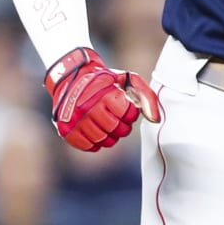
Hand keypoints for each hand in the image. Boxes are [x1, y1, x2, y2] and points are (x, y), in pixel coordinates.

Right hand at [44, 47, 161, 150]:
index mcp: (106, 95)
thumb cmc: (105, 81)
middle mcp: (89, 108)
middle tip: (117, 118)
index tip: (124, 108)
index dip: (130, 113)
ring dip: (109, 136)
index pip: (129, 116)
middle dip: (122, 126)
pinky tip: (95, 131)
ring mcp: (77, 120)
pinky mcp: (67, 130)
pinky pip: (88, 146)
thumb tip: (156, 119)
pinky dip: (95, 142)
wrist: (71, 77)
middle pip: (117, 130)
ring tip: (107, 125)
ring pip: (103, 140)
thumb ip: (146, 96)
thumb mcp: (128, 80)